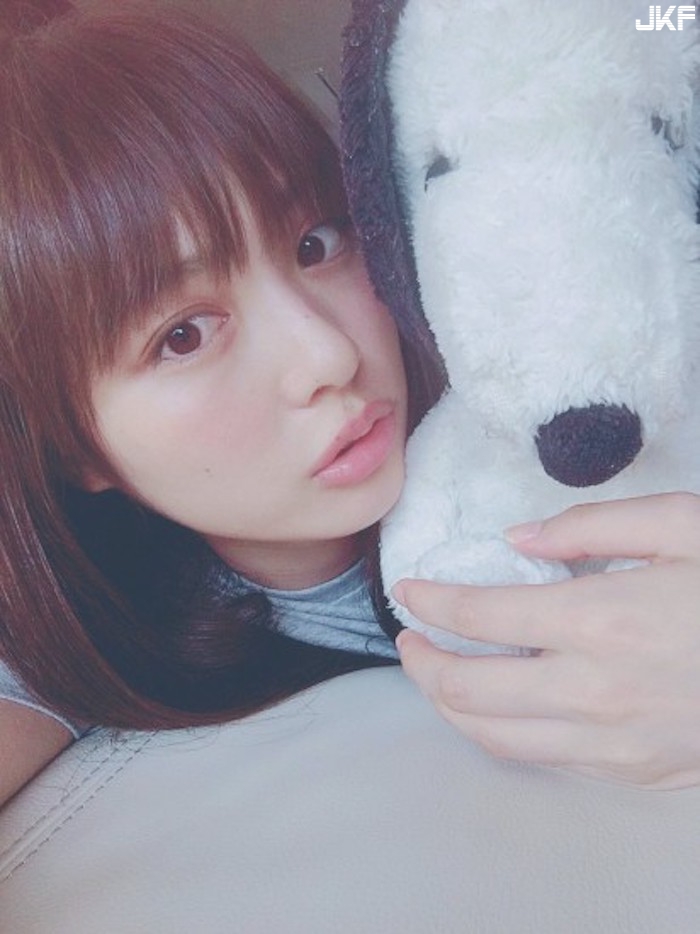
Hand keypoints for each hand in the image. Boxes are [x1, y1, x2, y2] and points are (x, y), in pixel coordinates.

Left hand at [394, 493, 699, 788]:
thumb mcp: (684, 524)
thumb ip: (593, 524)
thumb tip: (519, 541)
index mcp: (600, 620)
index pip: (479, 617)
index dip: (430, 602)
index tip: (409, 590)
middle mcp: (595, 692)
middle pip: (469, 690)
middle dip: (422, 662)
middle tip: (409, 637)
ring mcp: (614, 743)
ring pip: (495, 737)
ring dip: (449, 705)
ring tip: (435, 674)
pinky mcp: (635, 772)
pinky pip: (544, 761)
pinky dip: (500, 734)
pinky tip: (497, 708)